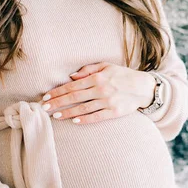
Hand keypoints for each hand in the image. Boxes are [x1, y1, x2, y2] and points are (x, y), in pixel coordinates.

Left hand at [41, 62, 155, 123]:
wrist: (143, 87)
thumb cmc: (123, 75)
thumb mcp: (106, 66)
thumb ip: (88, 70)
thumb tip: (71, 76)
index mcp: (97, 78)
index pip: (72, 86)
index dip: (58, 92)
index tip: (46, 97)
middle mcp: (101, 89)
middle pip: (74, 97)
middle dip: (57, 102)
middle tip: (44, 108)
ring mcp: (107, 102)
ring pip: (83, 108)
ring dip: (67, 112)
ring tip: (55, 116)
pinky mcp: (114, 112)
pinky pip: (96, 117)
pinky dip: (85, 119)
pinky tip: (74, 121)